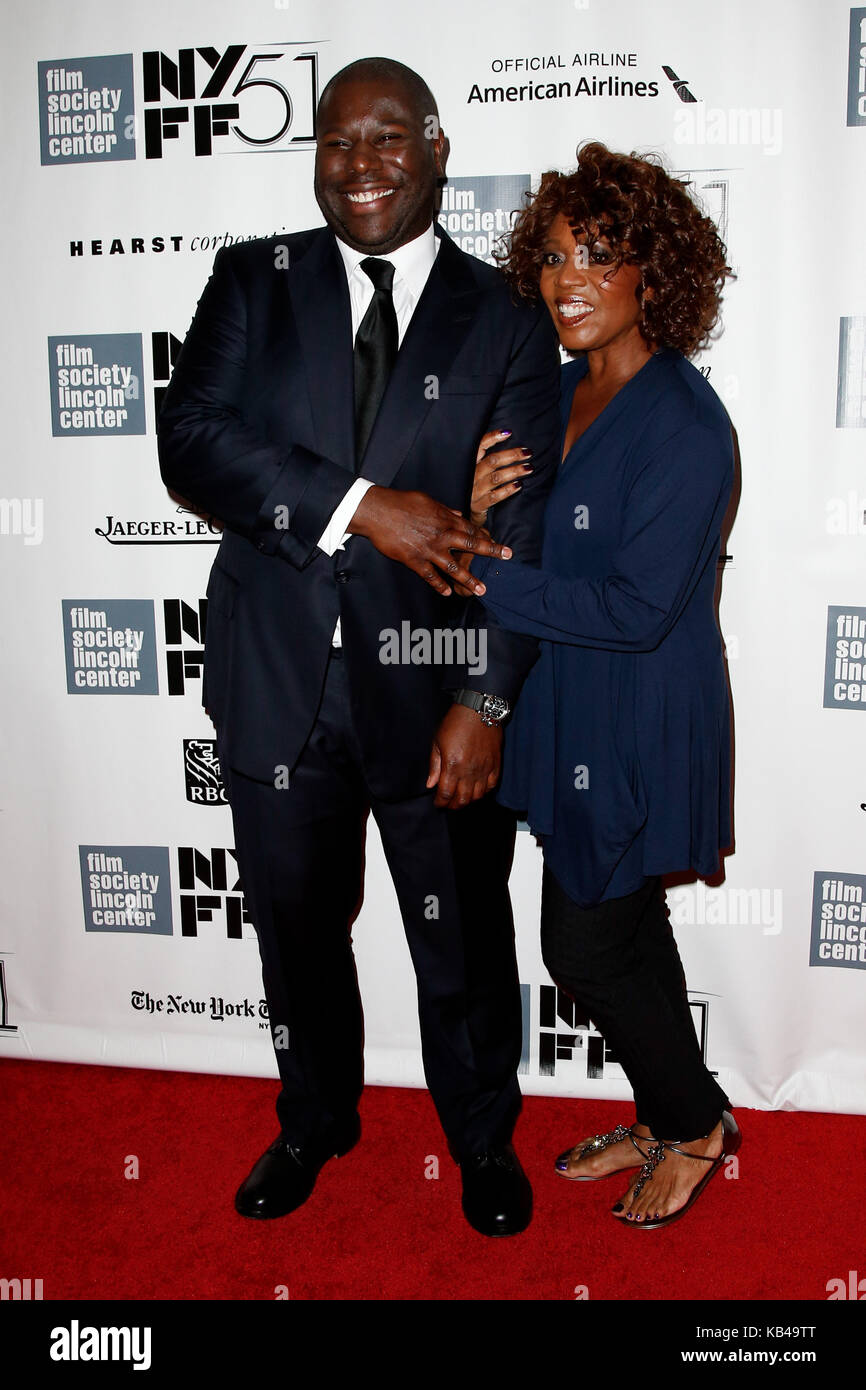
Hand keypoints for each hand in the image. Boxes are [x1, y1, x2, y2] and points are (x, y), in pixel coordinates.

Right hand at [348, 486, 509, 595]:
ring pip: (454, 567)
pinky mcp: (414, 560)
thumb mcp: (427, 501)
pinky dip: (439, 585)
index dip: (485, 535)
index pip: (471, 528)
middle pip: (472, 544)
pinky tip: (448, 593)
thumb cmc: (401, 502)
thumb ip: (444, 510)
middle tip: (507, 556)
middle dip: (492, 551)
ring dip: (469, 580)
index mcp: (445, 518)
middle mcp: (442, 535)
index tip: (497, 541)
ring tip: (481, 589)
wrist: (378, 511)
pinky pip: (430, 576)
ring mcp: (429, 549)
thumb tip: (457, 514)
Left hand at [426, 703, 501, 808]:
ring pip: (477, 796)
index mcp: (452, 766)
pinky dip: (483, 792)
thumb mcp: (437, 742)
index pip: (446, 794)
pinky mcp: (495, 765)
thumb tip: (430, 785)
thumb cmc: (455, 723)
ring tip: (461, 797)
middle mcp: (469, 771)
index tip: (438, 803)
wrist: (478, 710)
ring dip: (468, 800)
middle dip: (453, 805)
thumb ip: (434, 766)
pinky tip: (477, 789)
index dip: (441, 803)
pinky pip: (491, 786)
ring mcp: (484, 769)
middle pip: (462, 799)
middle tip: (448, 804)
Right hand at [470, 430, 533, 526]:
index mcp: (471, 464)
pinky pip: (494, 497)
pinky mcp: (478, 505)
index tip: (509, 432)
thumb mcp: (480, 471)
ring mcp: (474, 491)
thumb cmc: (479, 488)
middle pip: (491, 461)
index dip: (492, 438)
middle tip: (528, 453)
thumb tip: (510, 439)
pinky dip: (507, 490)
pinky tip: (518, 486)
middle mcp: (471, 475)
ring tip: (528, 468)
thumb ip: (490, 458)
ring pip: (495, 478)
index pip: (479, 446)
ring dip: (514, 471)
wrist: (467, 513)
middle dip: (512, 455)